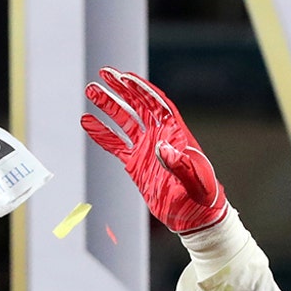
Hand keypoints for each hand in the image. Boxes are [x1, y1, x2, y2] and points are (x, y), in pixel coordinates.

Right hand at [81, 67, 228, 232]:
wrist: (195, 217)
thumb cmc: (203, 197)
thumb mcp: (195, 181)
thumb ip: (179, 164)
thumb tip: (161, 147)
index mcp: (176, 134)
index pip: (156, 105)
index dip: (141, 90)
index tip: (124, 77)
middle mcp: (160, 136)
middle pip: (138, 106)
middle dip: (122, 89)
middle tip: (104, 73)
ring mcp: (146, 149)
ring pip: (124, 121)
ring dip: (108, 106)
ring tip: (91, 91)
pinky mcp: (135, 164)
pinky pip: (115, 145)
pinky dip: (101, 134)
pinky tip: (87, 122)